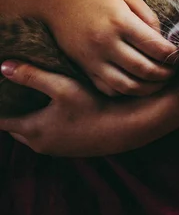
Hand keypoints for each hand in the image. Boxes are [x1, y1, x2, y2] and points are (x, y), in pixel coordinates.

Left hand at [0, 61, 178, 156]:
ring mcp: (58, 148)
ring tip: (37, 94)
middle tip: (16, 87)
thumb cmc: (95, 106)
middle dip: (14, 108)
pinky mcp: (73, 147)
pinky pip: (51, 134)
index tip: (1, 86)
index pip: (0, 119)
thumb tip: (3, 66)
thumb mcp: (63, 86)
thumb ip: (32, 76)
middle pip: (16, 126)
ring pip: (34, 131)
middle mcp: (41, 144)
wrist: (129, 127)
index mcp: (33, 130)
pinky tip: (60, 106)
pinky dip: (49, 121)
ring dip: (33, 115)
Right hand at [40, 0, 177, 95]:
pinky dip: (128, 91)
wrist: (58, 5)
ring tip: (161, 81)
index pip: (155, 47)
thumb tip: (163, 40)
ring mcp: (94, 59)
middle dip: (166, 74)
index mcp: (120, 22)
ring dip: (150, 88)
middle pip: (145, 69)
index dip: (173, 56)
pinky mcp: (86, 69)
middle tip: (174, 71)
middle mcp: (106, 43)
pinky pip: (111, 89)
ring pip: (129, 85)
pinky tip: (139, 83)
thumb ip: (148, 16)